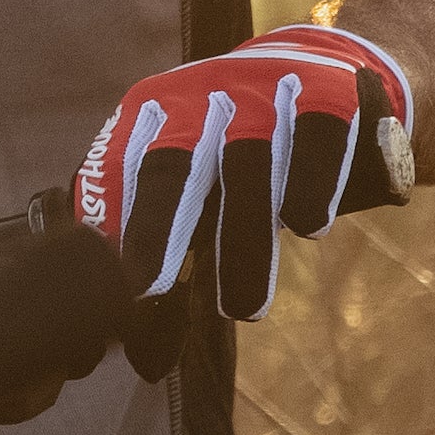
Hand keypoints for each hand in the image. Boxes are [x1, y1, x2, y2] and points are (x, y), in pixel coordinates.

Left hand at [77, 25, 414, 339]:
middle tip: (148, 288)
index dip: (110, 223)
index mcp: (152, 113)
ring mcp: (261, 88)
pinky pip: (317, 134)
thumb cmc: (243, 158)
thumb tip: (145, 362)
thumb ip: (173, 261)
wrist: (325, 72)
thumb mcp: (200, 195)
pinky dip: (312, 182)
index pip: (117, 167)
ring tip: (243, 309)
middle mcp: (199, 94)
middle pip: (170, 162)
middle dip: (157, 226)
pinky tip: (308, 227)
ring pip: (247, 161)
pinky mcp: (325, 89)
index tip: (109, 284)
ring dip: (243, 239)